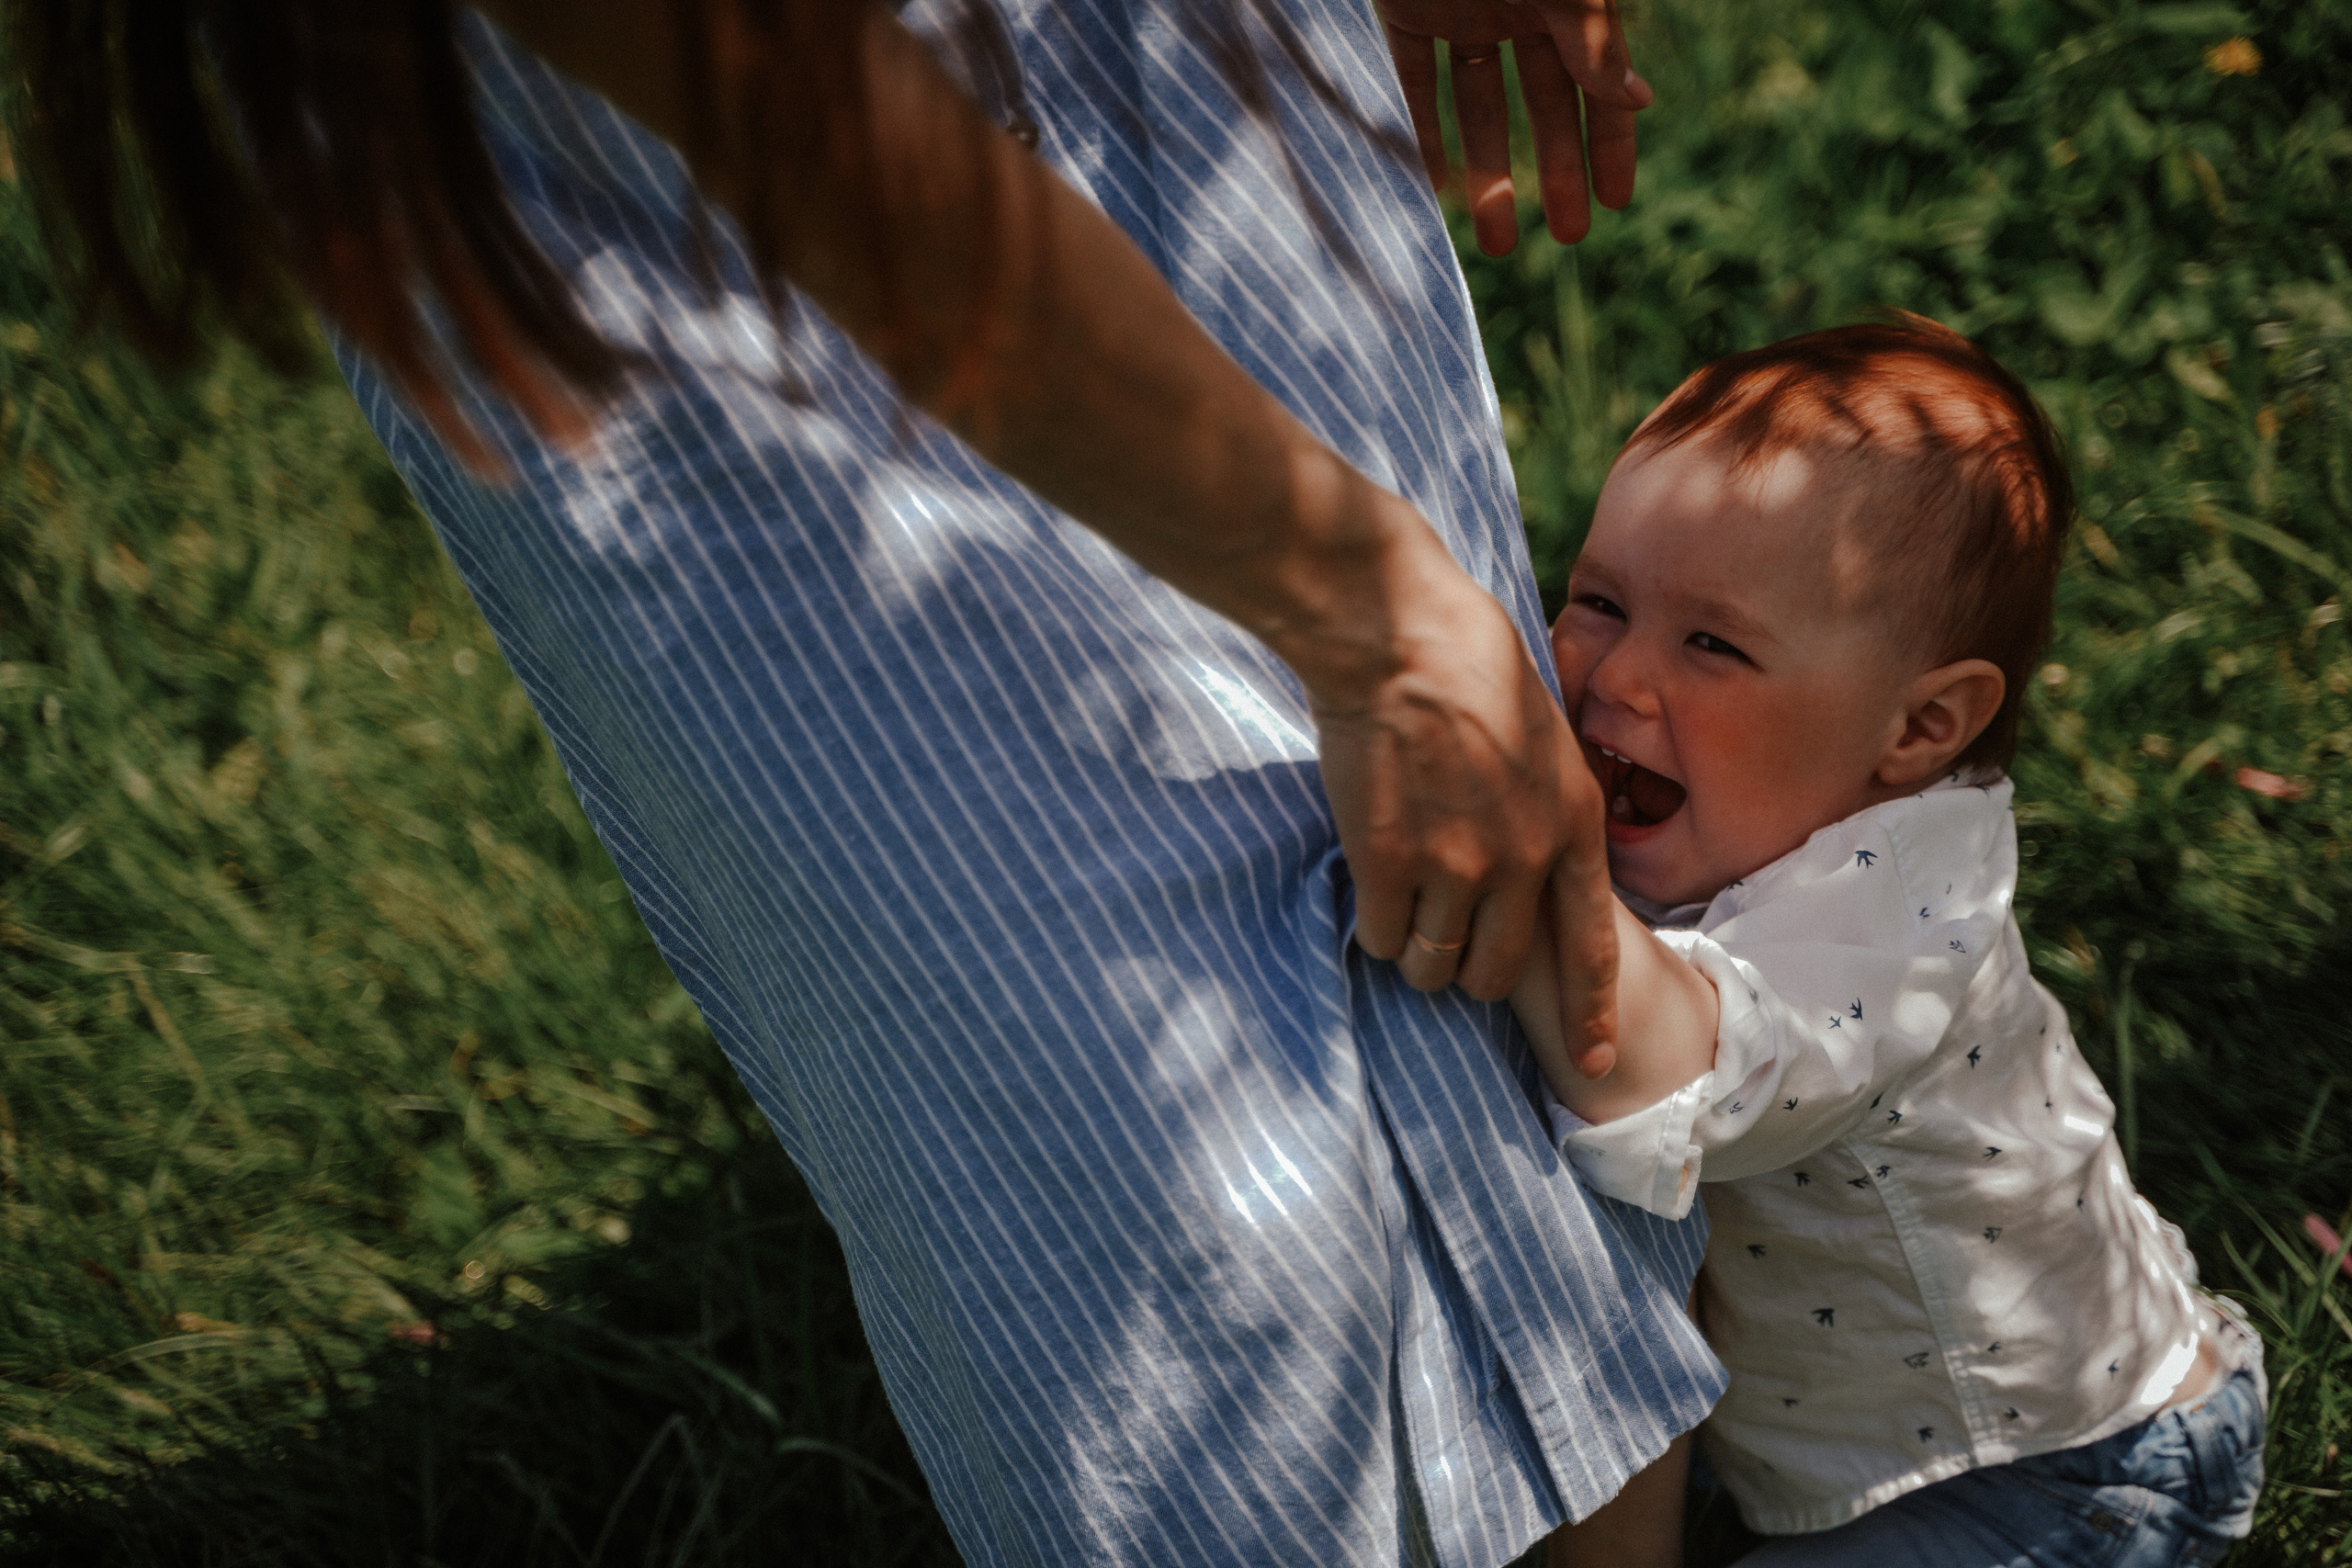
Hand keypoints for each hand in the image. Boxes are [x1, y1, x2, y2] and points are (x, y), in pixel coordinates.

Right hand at [1301, 530, 1620, 1070]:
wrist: (1398, 636)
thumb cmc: (1472, 663)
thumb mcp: (1546, 736)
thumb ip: (1547, 808)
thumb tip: (1537, 862)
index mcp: (1575, 824)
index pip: (1591, 945)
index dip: (1591, 1012)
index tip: (1595, 1060)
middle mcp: (1524, 859)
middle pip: (1500, 972)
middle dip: (1472, 970)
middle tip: (1447, 940)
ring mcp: (1455, 866)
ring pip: (1435, 965)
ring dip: (1419, 954)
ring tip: (1404, 911)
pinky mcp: (1387, 863)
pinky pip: (1382, 938)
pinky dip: (1375, 927)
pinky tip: (1371, 889)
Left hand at [1378, 0, 1651, 255]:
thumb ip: (1590, 39)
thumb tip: (1640, 101)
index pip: (1598, 81)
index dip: (1610, 141)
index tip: (1616, 202)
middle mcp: (1518, 6)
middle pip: (1543, 102)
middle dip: (1557, 171)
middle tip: (1569, 237)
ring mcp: (1462, 10)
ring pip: (1479, 101)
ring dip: (1488, 172)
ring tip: (1498, 241)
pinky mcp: (1405, 10)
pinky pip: (1415, 80)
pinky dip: (1423, 131)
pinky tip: (1437, 189)